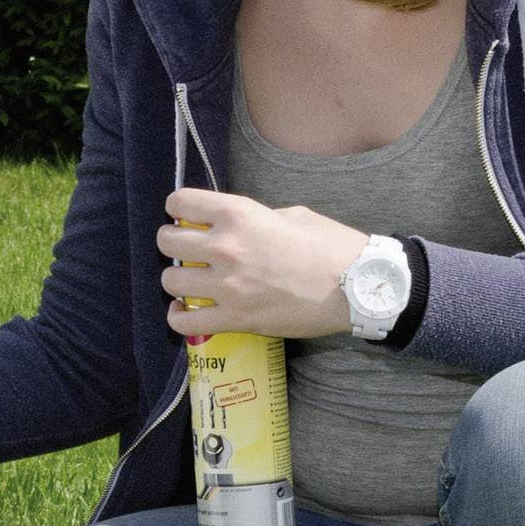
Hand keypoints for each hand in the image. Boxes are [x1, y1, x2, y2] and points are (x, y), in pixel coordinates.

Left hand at [155, 188, 365, 339]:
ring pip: (170, 281)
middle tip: (188, 251)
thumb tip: (235, 227)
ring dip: (177, 280)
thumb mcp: (291, 214)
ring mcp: (228, 286)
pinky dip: (180, 317)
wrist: (357, 287)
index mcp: (239, 214)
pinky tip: (186, 310)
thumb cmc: (331, 246)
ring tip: (191, 282)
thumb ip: (256, 218)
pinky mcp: (235, 318)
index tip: (185, 217)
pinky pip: (184, 322)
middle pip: (167, 241)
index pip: (181, 203)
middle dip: (173, 243)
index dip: (178, 209)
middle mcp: (226, 247)